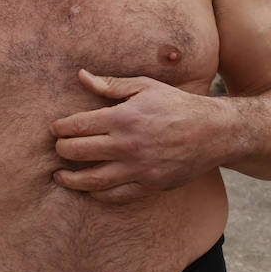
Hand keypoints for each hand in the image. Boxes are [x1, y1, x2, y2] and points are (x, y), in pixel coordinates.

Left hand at [49, 70, 228, 203]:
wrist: (215, 132)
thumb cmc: (177, 105)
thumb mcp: (145, 86)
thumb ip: (111, 84)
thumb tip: (81, 76)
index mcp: (124, 118)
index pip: (78, 126)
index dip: (60, 128)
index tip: (55, 129)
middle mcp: (128, 145)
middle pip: (79, 152)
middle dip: (61, 150)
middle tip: (57, 149)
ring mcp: (139, 168)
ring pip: (92, 180)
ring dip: (71, 180)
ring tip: (60, 176)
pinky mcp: (150, 185)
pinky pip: (116, 195)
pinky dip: (97, 194)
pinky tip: (89, 188)